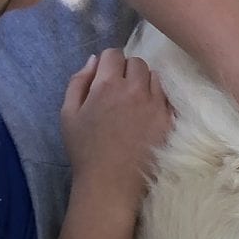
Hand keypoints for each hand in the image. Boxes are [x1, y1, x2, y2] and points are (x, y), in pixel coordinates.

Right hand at [60, 45, 170, 204]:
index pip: (113, 54)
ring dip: (144, 83)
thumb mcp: (68, 113)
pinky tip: (148, 114)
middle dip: (127, 70)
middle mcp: (135, 90)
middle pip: (137, 62)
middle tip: (119, 90)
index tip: (106, 76)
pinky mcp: (170, 121)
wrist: (110, 184)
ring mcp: (156, 105)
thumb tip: (94, 59)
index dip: (108, 63)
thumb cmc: (85, 150)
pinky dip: (159, 100)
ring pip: (154, 77)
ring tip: (134, 102)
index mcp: (107, 85)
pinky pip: (168, 97)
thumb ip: (79, 81)